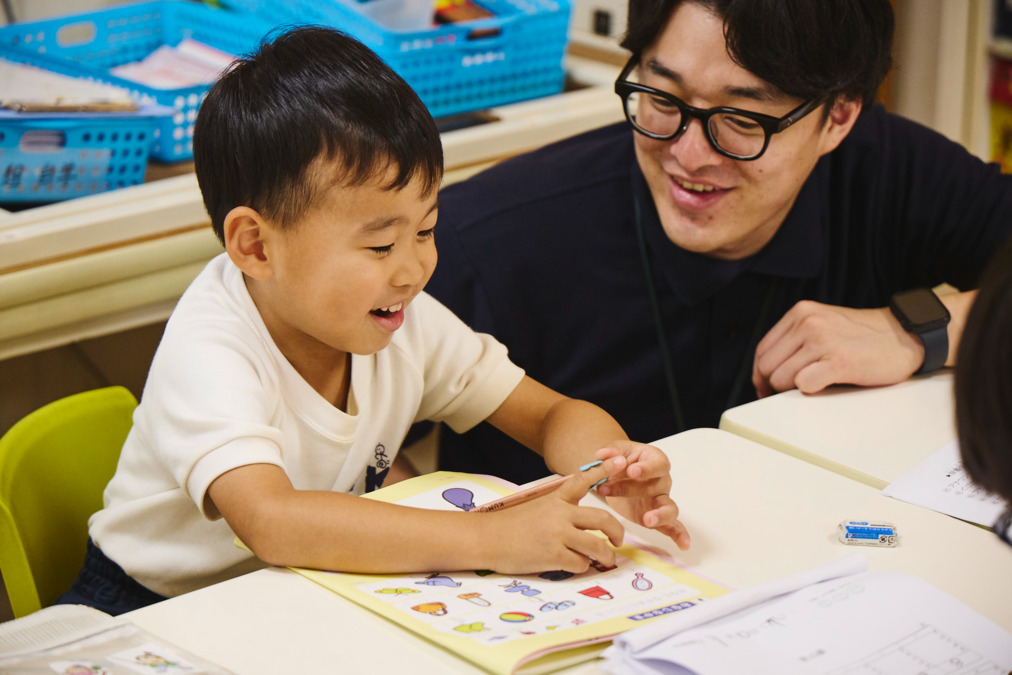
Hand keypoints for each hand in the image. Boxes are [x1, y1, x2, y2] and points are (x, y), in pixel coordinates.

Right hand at [482, 458, 626, 574]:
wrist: (485, 538)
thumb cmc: (507, 525)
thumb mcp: (535, 507)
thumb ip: (558, 509)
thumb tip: (579, 521)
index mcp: (555, 499)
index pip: (583, 481)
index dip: (603, 471)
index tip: (620, 462)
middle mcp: (560, 514)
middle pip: (602, 519)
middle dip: (617, 531)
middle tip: (619, 540)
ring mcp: (558, 535)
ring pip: (597, 546)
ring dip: (606, 555)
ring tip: (606, 559)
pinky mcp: (553, 556)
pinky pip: (581, 563)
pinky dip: (583, 566)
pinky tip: (575, 564)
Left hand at [593, 442, 690, 550]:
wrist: (614, 474)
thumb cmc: (618, 460)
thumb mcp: (611, 452)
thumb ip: (607, 454)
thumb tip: (603, 455)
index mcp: (652, 459)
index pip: (658, 462)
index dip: (647, 467)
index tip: (632, 470)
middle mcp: (661, 479)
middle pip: (656, 485)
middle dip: (632, 488)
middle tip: (610, 489)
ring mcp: (661, 499)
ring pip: (669, 507)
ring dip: (661, 515)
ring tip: (648, 521)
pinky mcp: (656, 516)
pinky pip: (672, 526)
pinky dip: (679, 535)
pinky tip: (683, 545)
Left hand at [752, 300, 922, 397]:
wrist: (907, 335)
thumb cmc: (865, 336)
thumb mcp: (823, 323)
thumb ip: (797, 338)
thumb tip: (769, 369)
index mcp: (801, 313)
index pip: (762, 349)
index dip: (760, 373)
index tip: (764, 386)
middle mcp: (808, 323)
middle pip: (767, 366)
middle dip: (772, 385)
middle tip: (785, 394)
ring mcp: (822, 341)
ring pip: (782, 378)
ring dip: (793, 390)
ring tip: (814, 385)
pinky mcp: (838, 362)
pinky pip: (803, 385)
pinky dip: (809, 391)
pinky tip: (825, 385)